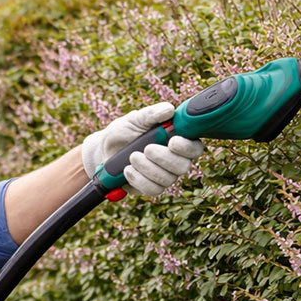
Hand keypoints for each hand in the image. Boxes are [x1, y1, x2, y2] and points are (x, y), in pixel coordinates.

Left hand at [79, 102, 204, 195]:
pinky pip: (152, 189)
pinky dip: (139, 179)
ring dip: (148, 168)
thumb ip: (152, 114)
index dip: (187, 147)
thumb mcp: (136, 118)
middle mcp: (175, 160)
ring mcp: (164, 176)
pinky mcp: (151, 187)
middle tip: (147, 149)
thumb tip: (169, 110)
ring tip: (132, 156)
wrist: (105, 149)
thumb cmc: (126, 131)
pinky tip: (128, 169)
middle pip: (183, 167)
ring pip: (167, 179)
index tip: (172, 141)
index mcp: (178, 141)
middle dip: (164, 158)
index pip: (195, 148)